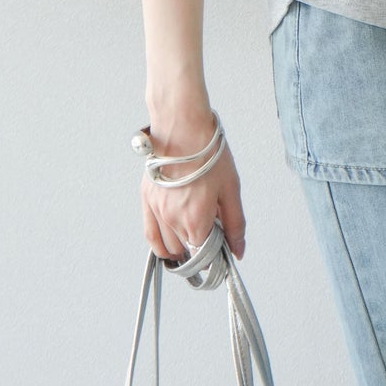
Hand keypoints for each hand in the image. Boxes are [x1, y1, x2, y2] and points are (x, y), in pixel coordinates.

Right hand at [140, 109, 247, 261]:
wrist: (182, 128)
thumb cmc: (208, 154)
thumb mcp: (231, 189)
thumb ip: (235, 224)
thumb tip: (238, 250)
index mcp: (196, 220)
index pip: (204, 256)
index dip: (215, 255)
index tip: (222, 248)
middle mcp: (173, 221)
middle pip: (187, 251)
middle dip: (201, 249)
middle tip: (212, 234)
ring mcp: (157, 212)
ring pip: (169, 247)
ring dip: (182, 248)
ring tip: (194, 237)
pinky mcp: (147, 201)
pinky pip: (151, 235)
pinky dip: (160, 246)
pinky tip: (170, 246)